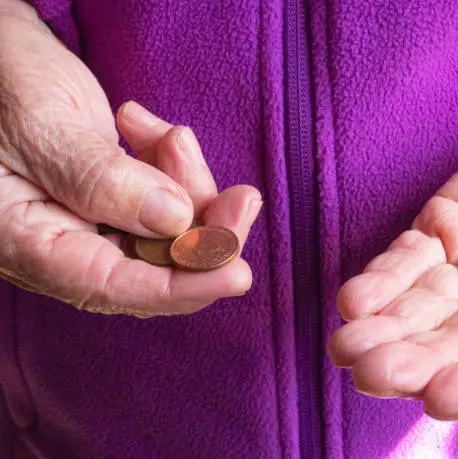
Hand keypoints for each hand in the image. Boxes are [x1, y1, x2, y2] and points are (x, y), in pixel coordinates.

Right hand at [0, 4, 260, 315]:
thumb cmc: (0, 81)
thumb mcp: (42, 124)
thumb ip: (101, 179)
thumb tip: (173, 220)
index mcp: (29, 243)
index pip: (113, 287)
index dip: (182, 285)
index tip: (237, 275)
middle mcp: (63, 245)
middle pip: (155, 266)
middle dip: (209, 233)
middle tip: (243, 197)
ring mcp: (92, 222)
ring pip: (169, 231)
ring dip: (191, 186)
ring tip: (171, 136)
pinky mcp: (115, 198)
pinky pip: (165, 199)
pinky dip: (172, 165)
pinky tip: (143, 127)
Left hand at [328, 106, 457, 418]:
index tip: (441, 399)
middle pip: (456, 342)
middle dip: (414, 361)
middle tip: (372, 374)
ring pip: (423, 304)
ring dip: (385, 328)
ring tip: (346, 347)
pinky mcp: (444, 224)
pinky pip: (409, 256)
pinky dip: (382, 279)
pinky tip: (353, 302)